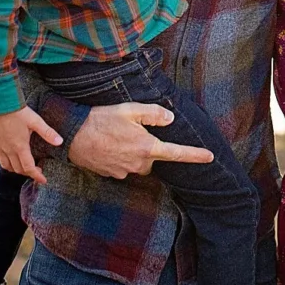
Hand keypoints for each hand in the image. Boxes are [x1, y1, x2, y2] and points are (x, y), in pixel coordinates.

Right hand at [0, 104, 64, 179]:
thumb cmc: (18, 110)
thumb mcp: (35, 121)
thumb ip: (47, 133)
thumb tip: (61, 142)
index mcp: (20, 147)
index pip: (29, 168)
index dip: (37, 176)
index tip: (43, 180)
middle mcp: (8, 150)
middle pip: (18, 169)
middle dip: (28, 172)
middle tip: (36, 169)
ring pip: (6, 165)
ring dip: (15, 169)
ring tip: (22, 165)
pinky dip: (1, 160)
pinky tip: (6, 157)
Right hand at [65, 101, 214, 180]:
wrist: (73, 136)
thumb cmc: (102, 119)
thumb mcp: (129, 110)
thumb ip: (153, 114)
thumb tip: (170, 119)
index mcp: (147, 147)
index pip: (176, 154)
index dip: (194, 155)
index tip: (210, 157)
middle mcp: (139, 163)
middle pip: (153, 156)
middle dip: (148, 145)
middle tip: (131, 129)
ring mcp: (125, 171)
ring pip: (138, 161)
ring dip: (133, 150)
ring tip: (116, 135)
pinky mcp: (113, 175)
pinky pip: (124, 165)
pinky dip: (120, 155)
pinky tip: (109, 144)